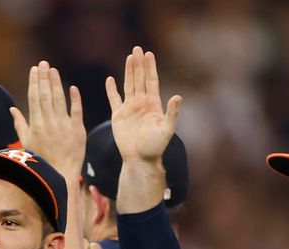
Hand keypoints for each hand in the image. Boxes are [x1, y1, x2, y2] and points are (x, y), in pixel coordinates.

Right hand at [10, 61, 84, 176]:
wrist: (61, 173)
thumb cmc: (42, 159)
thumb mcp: (27, 142)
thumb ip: (20, 124)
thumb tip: (12, 109)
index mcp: (36, 124)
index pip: (34, 98)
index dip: (34, 82)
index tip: (34, 69)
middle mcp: (49, 122)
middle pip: (46, 95)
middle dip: (44, 78)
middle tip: (44, 63)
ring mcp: (64, 125)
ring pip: (59, 99)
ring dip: (56, 83)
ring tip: (53, 70)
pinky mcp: (77, 129)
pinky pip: (76, 110)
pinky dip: (75, 99)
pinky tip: (72, 87)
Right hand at [106, 46, 181, 164]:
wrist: (139, 159)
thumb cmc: (155, 147)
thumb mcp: (167, 130)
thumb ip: (172, 113)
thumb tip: (178, 96)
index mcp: (153, 104)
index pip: (151, 81)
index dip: (150, 68)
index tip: (148, 54)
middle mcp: (142, 103)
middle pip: (140, 79)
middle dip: (139, 64)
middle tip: (137, 49)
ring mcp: (130, 108)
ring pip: (128, 85)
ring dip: (128, 71)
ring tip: (129, 57)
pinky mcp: (118, 116)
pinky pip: (114, 99)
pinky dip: (111, 90)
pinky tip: (110, 79)